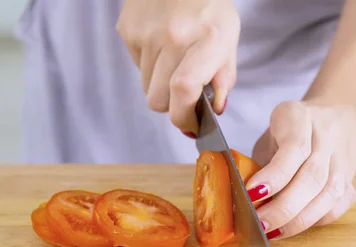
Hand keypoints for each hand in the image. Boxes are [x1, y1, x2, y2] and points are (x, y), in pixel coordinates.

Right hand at [116, 0, 239, 135]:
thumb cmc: (210, 9)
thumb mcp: (228, 40)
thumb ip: (224, 79)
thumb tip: (214, 111)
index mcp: (207, 39)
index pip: (184, 90)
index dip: (184, 117)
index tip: (191, 126)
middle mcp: (173, 36)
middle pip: (158, 100)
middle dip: (171, 106)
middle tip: (184, 96)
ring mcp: (146, 32)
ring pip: (146, 87)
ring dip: (159, 85)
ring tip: (174, 61)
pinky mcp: (127, 29)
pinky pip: (135, 67)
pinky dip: (149, 66)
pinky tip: (161, 46)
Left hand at [249, 101, 355, 239]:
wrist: (339, 116)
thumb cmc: (292, 130)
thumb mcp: (269, 134)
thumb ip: (259, 162)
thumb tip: (241, 199)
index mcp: (300, 119)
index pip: (293, 150)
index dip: (274, 176)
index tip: (253, 194)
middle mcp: (327, 138)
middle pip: (312, 177)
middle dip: (284, 207)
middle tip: (260, 223)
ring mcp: (343, 160)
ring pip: (328, 195)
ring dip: (299, 220)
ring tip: (273, 232)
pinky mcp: (351, 180)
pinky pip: (338, 205)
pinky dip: (316, 220)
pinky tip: (294, 227)